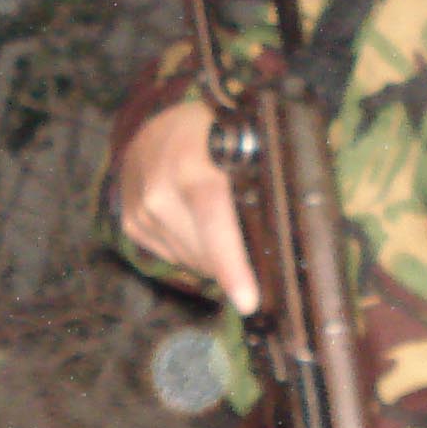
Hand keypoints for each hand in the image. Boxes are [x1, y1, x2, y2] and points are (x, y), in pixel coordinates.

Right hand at [116, 100, 260, 314]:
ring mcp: (140, 210)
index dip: (231, 263)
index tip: (248, 301)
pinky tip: (201, 227)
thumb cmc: (216, 132)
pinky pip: (172, 256)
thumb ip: (261, 177)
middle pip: (205, 253)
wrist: (157, 126)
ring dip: (214, 259)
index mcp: (193, 164)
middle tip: (260, 257)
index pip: (213, 218)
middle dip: (235, 267)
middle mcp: (159, 190)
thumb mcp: (243, 139)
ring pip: (189, 261)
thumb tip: (294, 229)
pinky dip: (193, 251)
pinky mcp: (132, 225)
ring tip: (228, 232)